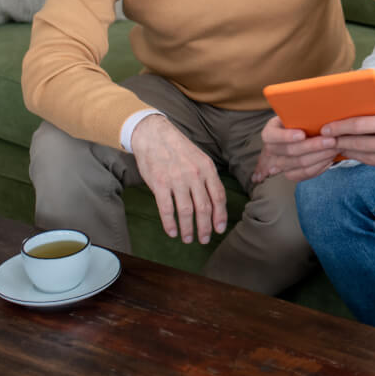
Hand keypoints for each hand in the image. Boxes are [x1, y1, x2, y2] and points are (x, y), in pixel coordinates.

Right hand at [130, 114, 227, 244]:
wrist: (154, 135)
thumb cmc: (178, 149)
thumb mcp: (199, 158)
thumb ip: (207, 178)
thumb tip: (215, 203)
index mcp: (207, 168)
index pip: (218, 196)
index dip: (220, 216)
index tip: (219, 229)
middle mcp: (194, 175)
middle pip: (204, 208)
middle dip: (205, 227)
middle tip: (204, 240)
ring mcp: (176, 180)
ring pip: (186, 211)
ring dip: (188, 229)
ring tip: (188, 238)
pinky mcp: (159, 184)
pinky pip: (166, 209)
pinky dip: (170, 224)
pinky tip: (171, 232)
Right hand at [252, 116, 340, 184]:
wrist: (297, 136)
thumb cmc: (298, 121)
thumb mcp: (295, 114)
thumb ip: (299, 113)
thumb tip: (310, 104)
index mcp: (270, 132)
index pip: (272, 136)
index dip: (286, 136)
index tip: (302, 134)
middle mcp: (271, 149)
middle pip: (291, 151)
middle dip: (313, 146)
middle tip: (331, 140)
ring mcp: (280, 164)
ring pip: (301, 163)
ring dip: (320, 156)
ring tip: (335, 148)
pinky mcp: (291, 173)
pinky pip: (306, 173)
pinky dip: (320, 166)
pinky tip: (330, 158)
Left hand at [324, 88, 374, 184]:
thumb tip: (369, 86)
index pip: (361, 125)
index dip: (340, 127)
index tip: (326, 128)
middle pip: (360, 144)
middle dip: (340, 141)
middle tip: (326, 139)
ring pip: (367, 159)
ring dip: (350, 153)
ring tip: (340, 146)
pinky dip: (370, 162)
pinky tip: (362, 156)